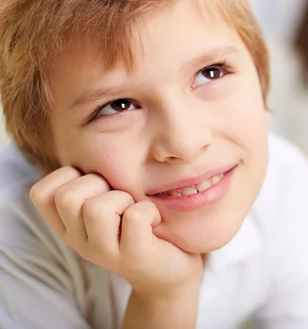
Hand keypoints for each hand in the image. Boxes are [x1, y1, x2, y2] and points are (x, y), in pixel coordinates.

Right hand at [29, 167, 204, 297]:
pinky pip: (135, 216)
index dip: (69, 176)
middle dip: (100, 184)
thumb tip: (93, 132)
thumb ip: (94, 178)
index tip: (97, 184)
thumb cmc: (141, 223)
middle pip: (68, 197)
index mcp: (67, 224)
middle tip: (121, 197)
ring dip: (124, 198)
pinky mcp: (133, 257)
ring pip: (97, 208)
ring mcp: (103, 253)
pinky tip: (154, 220)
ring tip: (136, 209)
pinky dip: (149, 210)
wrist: (172, 267)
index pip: (42, 192)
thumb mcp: (109, 199)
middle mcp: (77, 241)